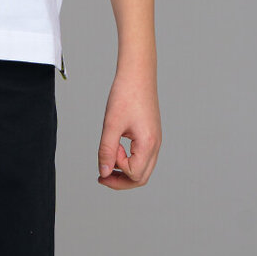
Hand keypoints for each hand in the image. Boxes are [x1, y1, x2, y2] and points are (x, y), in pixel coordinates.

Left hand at [97, 67, 160, 188]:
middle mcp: (156, 145)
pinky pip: (142, 157)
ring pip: (143, 168)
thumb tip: (104, 173)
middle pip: (141, 177)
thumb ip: (107, 151)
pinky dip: (129, 161)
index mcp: (148, 144)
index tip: (108, 151)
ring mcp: (155, 140)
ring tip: (106, 165)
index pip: (134, 174)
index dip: (117, 169)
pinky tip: (116, 151)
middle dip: (121, 181)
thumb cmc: (126, 95)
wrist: (138, 74)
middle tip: (101, 177)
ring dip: (124, 172)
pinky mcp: (151, 135)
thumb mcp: (111, 124)